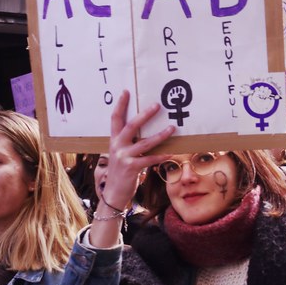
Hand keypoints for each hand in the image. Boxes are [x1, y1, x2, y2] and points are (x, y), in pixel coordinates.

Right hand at [104, 91, 175, 210]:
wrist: (113, 193)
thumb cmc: (120, 172)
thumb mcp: (120, 154)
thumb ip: (128, 143)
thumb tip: (145, 131)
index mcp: (114, 140)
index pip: (115, 119)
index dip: (120, 105)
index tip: (126, 91)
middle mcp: (117, 146)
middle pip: (130, 126)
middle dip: (144, 115)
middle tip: (157, 105)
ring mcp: (123, 157)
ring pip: (144, 142)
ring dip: (160, 135)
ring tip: (172, 127)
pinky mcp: (131, 168)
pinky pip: (149, 159)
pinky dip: (161, 155)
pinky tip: (171, 152)